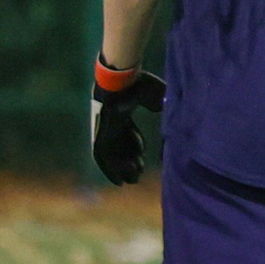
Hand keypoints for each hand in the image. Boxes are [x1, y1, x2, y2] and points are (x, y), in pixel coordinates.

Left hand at [90, 61, 166, 185]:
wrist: (121, 81)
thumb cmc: (139, 83)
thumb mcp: (156, 95)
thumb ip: (160, 104)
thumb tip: (165, 109)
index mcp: (123, 113)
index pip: (127, 135)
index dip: (135, 149)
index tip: (142, 161)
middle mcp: (111, 123)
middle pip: (119, 148)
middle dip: (130, 163)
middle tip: (140, 173)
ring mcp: (104, 128)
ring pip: (111, 155)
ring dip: (122, 170)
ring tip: (134, 180)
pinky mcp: (99, 134)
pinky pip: (102, 157)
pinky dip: (110, 170)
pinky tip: (119, 182)